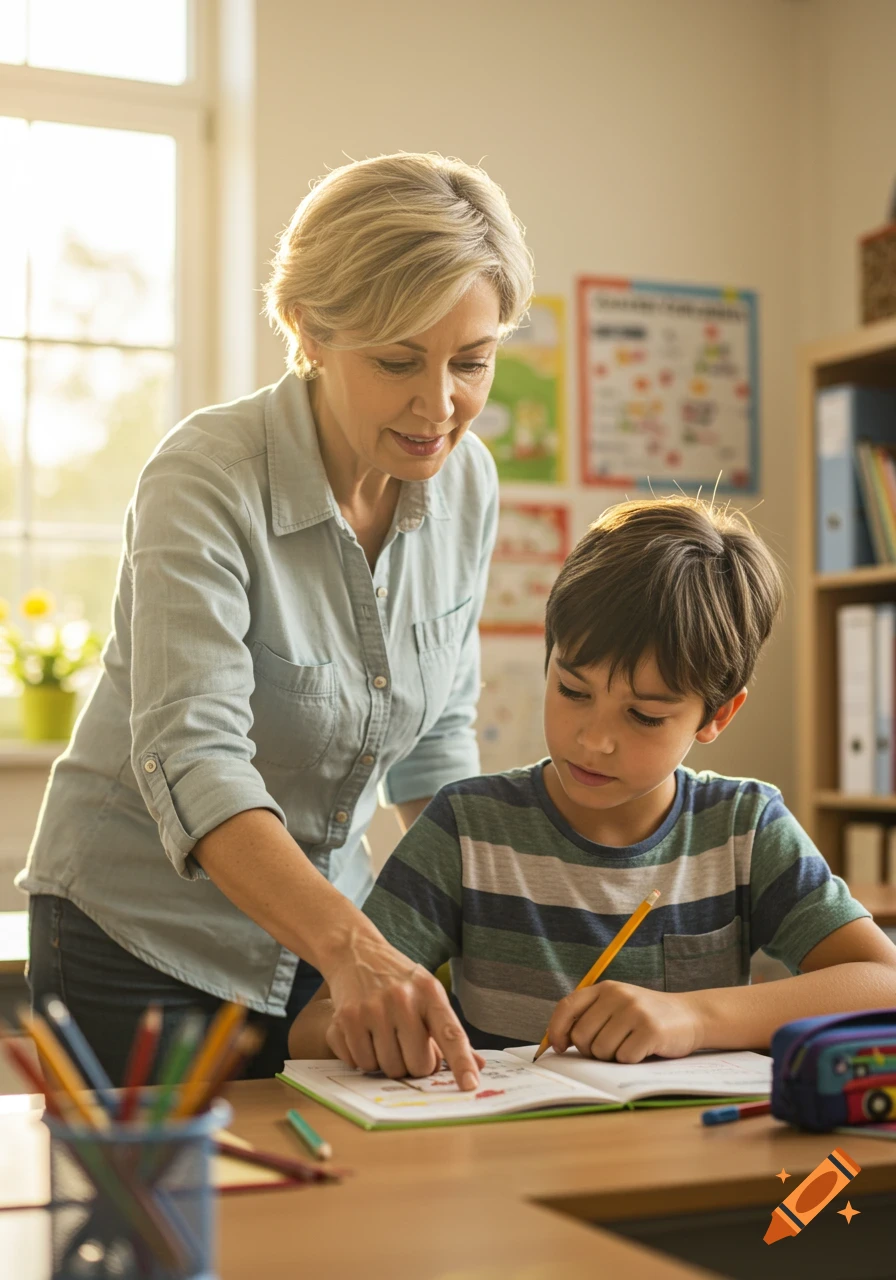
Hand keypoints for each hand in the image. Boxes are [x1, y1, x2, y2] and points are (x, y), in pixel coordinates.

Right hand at [324, 929, 484, 1088]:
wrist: (355, 952)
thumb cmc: (398, 980)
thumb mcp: (428, 994)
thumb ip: (449, 1031)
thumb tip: (478, 1065)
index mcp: (429, 992)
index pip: (450, 1034)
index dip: (461, 1062)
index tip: (470, 1085)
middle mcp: (401, 999)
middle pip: (417, 1065)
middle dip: (414, 1066)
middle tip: (406, 1047)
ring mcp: (372, 1009)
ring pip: (388, 1068)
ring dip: (387, 1063)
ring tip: (383, 1037)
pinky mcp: (346, 1019)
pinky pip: (361, 1064)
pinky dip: (363, 1058)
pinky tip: (364, 1036)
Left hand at [544, 980, 703, 1062]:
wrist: (690, 1015)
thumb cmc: (646, 1017)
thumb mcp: (618, 1006)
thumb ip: (591, 1016)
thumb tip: (558, 1042)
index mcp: (605, 988)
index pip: (567, 1006)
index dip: (557, 1029)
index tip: (559, 1047)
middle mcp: (618, 995)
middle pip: (582, 1036)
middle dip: (591, 1051)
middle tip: (610, 1049)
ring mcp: (634, 1011)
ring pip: (601, 1050)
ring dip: (612, 1058)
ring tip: (629, 1046)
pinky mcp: (650, 1030)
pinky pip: (624, 1058)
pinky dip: (631, 1061)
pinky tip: (644, 1050)